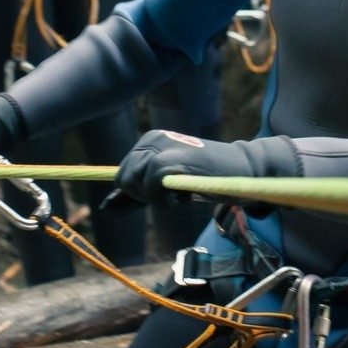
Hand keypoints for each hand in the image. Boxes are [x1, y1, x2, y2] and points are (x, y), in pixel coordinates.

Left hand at [109, 130, 299, 207]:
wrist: (241, 169)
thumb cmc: (205, 178)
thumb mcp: (166, 186)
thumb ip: (137, 196)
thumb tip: (105, 209)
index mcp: (149, 140)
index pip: (122, 174)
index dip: (138, 193)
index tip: (164, 194)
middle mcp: (151, 139)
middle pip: (123, 180)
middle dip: (144, 196)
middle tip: (174, 193)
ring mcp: (160, 149)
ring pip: (133, 184)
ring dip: (156, 198)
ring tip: (181, 192)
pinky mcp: (169, 162)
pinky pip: (150, 189)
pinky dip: (164, 202)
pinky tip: (183, 196)